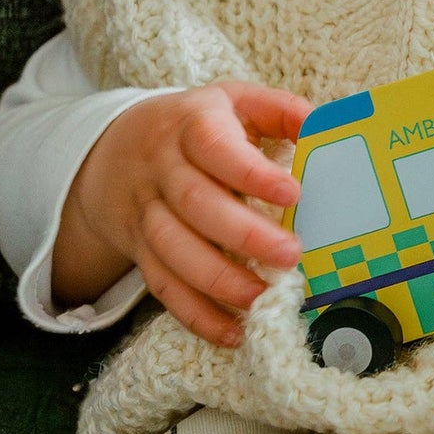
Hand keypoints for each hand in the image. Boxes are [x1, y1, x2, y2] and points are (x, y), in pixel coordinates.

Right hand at [52, 82, 310, 346]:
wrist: (112, 150)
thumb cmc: (197, 126)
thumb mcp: (234, 101)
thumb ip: (280, 110)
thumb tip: (322, 127)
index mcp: (192, 126)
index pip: (217, 148)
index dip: (251, 172)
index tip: (293, 191)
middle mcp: (164, 171)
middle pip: (196, 205)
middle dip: (244, 235)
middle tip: (291, 254)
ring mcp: (147, 213)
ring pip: (174, 251)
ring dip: (219, 281)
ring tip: (262, 297)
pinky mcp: (141, 251)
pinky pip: (163, 286)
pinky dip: (196, 314)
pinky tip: (232, 331)